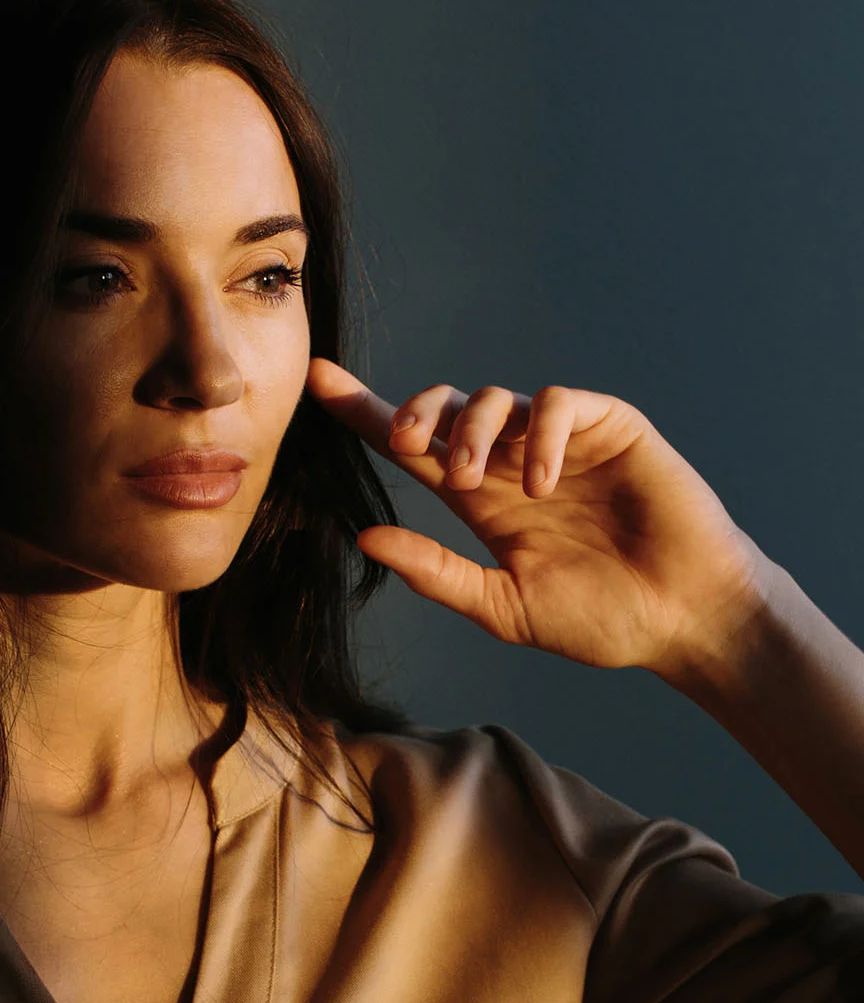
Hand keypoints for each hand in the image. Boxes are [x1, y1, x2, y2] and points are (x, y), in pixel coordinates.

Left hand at [305, 357, 769, 677]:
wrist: (683, 621)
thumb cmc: (600, 619)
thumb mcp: (503, 606)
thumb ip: (437, 573)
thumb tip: (365, 538)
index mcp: (482, 501)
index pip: (414, 447)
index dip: (365, 411)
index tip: (318, 381)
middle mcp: (514, 463)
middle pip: (445, 408)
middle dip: (413, 412)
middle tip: (405, 446)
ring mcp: (561, 442)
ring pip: (495, 398)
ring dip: (472, 430)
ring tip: (471, 480)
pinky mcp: (610, 427)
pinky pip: (559, 403)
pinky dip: (542, 435)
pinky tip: (542, 484)